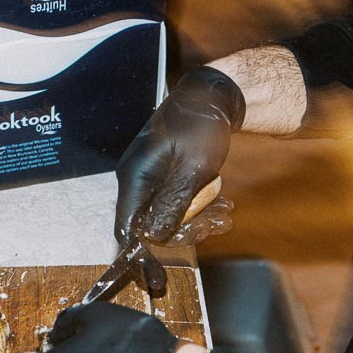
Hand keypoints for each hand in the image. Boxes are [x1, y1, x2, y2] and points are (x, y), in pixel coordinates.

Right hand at [115, 66, 244, 243]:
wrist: (212, 97)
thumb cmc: (201, 127)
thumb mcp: (192, 169)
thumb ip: (172, 204)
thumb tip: (154, 236)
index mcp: (135, 176)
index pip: (126, 224)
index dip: (143, 246)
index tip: (170, 256)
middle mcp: (136, 179)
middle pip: (150, 223)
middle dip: (186, 229)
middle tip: (219, 224)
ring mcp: (150, 178)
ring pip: (167, 214)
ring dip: (198, 218)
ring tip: (226, 213)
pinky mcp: (163, 176)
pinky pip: (175, 201)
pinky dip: (198, 206)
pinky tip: (222, 203)